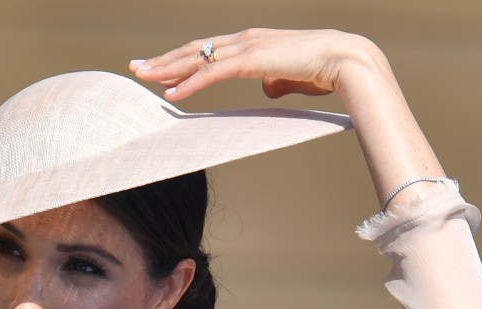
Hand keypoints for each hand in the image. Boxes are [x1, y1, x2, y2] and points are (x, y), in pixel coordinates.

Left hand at [129, 28, 378, 101]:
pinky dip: (189, 84)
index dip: (181, 59)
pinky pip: (211, 73)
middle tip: (136, 67)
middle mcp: (244, 40)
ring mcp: (246, 47)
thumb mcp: (290, 78)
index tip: (159, 68)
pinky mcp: (251, 60)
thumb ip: (274, 81)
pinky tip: (170, 94)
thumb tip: (266, 90)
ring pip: (196, 57)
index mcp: (251, 42)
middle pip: (193, 49)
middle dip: (162, 59)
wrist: (345, 61)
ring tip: (142, 77)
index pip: (207, 50)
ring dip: (166, 69)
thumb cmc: (323, 70)